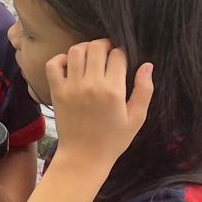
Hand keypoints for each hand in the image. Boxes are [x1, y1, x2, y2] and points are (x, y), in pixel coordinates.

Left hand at [49, 39, 152, 166]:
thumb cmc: (113, 140)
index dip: (122, 53)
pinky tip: (70, 65)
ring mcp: (71, 86)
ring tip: (91, 56)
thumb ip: (144, 90)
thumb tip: (147, 65)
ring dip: (85, 48)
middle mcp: (91, 84)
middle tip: (108, 53)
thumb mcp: (137, 118)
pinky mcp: (56, 91)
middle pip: (97, 47)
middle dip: (105, 45)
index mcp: (113, 90)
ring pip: (76, 50)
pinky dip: (60, 58)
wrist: (84, 156)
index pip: (118, 55)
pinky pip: (53, 64)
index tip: (122, 59)